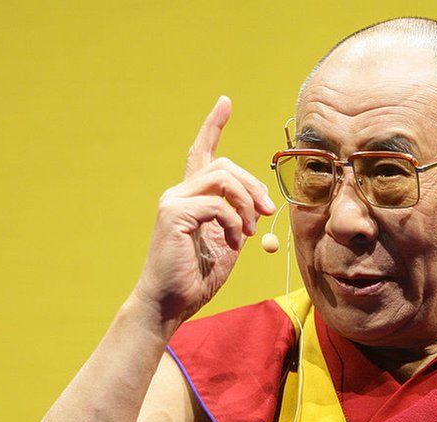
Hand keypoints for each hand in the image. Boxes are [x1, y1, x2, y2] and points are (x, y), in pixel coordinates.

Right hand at [130, 96, 275, 337]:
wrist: (169, 305)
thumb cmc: (195, 278)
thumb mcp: (228, 244)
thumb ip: (239, 220)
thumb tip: (259, 207)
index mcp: (190, 198)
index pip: (201, 153)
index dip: (213, 126)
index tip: (225, 102)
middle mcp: (178, 193)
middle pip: (224, 165)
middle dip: (253, 184)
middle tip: (266, 210)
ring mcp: (173, 201)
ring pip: (224, 178)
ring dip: (247, 203)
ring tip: (250, 232)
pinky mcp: (174, 214)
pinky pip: (218, 204)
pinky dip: (235, 223)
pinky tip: (235, 242)